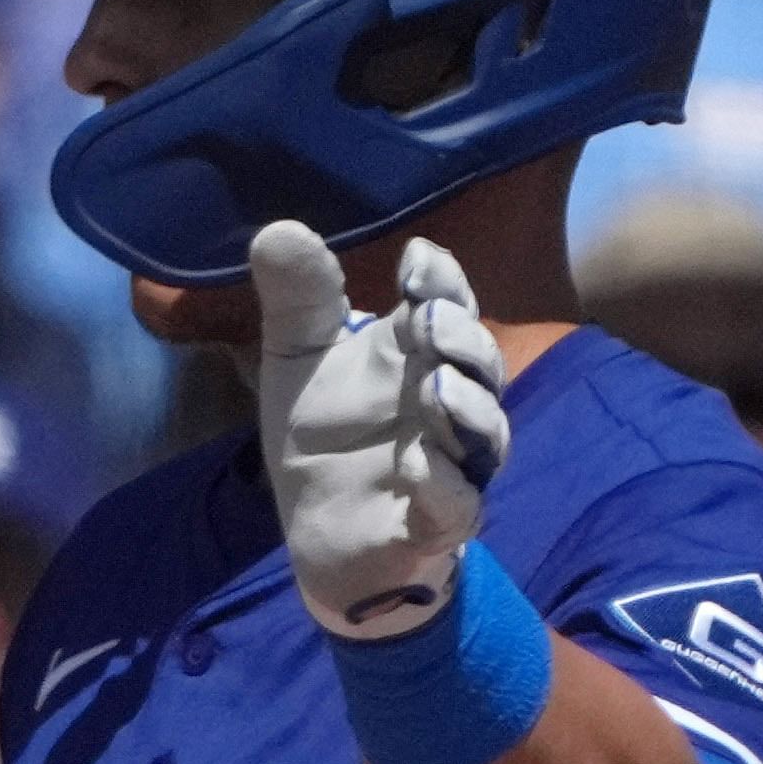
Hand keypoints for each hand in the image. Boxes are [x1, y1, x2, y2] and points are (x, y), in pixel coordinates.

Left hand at [249, 219, 507, 643]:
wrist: (319, 533)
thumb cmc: (324, 435)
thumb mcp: (297, 359)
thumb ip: (297, 299)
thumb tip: (278, 230)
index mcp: (415, 355)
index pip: (448, 306)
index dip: (442, 282)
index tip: (417, 264)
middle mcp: (446, 404)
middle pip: (479, 364)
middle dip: (460, 339)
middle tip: (427, 322)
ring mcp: (451, 465)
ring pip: (484, 434)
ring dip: (465, 408)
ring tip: (434, 387)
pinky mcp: (436, 526)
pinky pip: (458, 506)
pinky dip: (443, 485)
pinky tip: (416, 463)